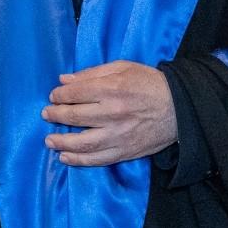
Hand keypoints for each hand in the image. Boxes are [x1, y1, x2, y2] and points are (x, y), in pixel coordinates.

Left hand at [41, 61, 176, 165]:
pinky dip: (79, 160)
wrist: (180, 108)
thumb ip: (92, 73)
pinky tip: (65, 158)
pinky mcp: (125, 151)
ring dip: (62, 142)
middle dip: (56, 115)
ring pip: (83, 142)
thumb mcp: (123, 67)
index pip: (75, 93)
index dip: (59, 95)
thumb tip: (64, 80)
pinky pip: (98, 159)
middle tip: (46, 114)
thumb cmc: (150, 83)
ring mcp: (119, 135)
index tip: (54, 96)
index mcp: (112, 89)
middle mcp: (113, 113)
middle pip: (75, 116)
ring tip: (49, 140)